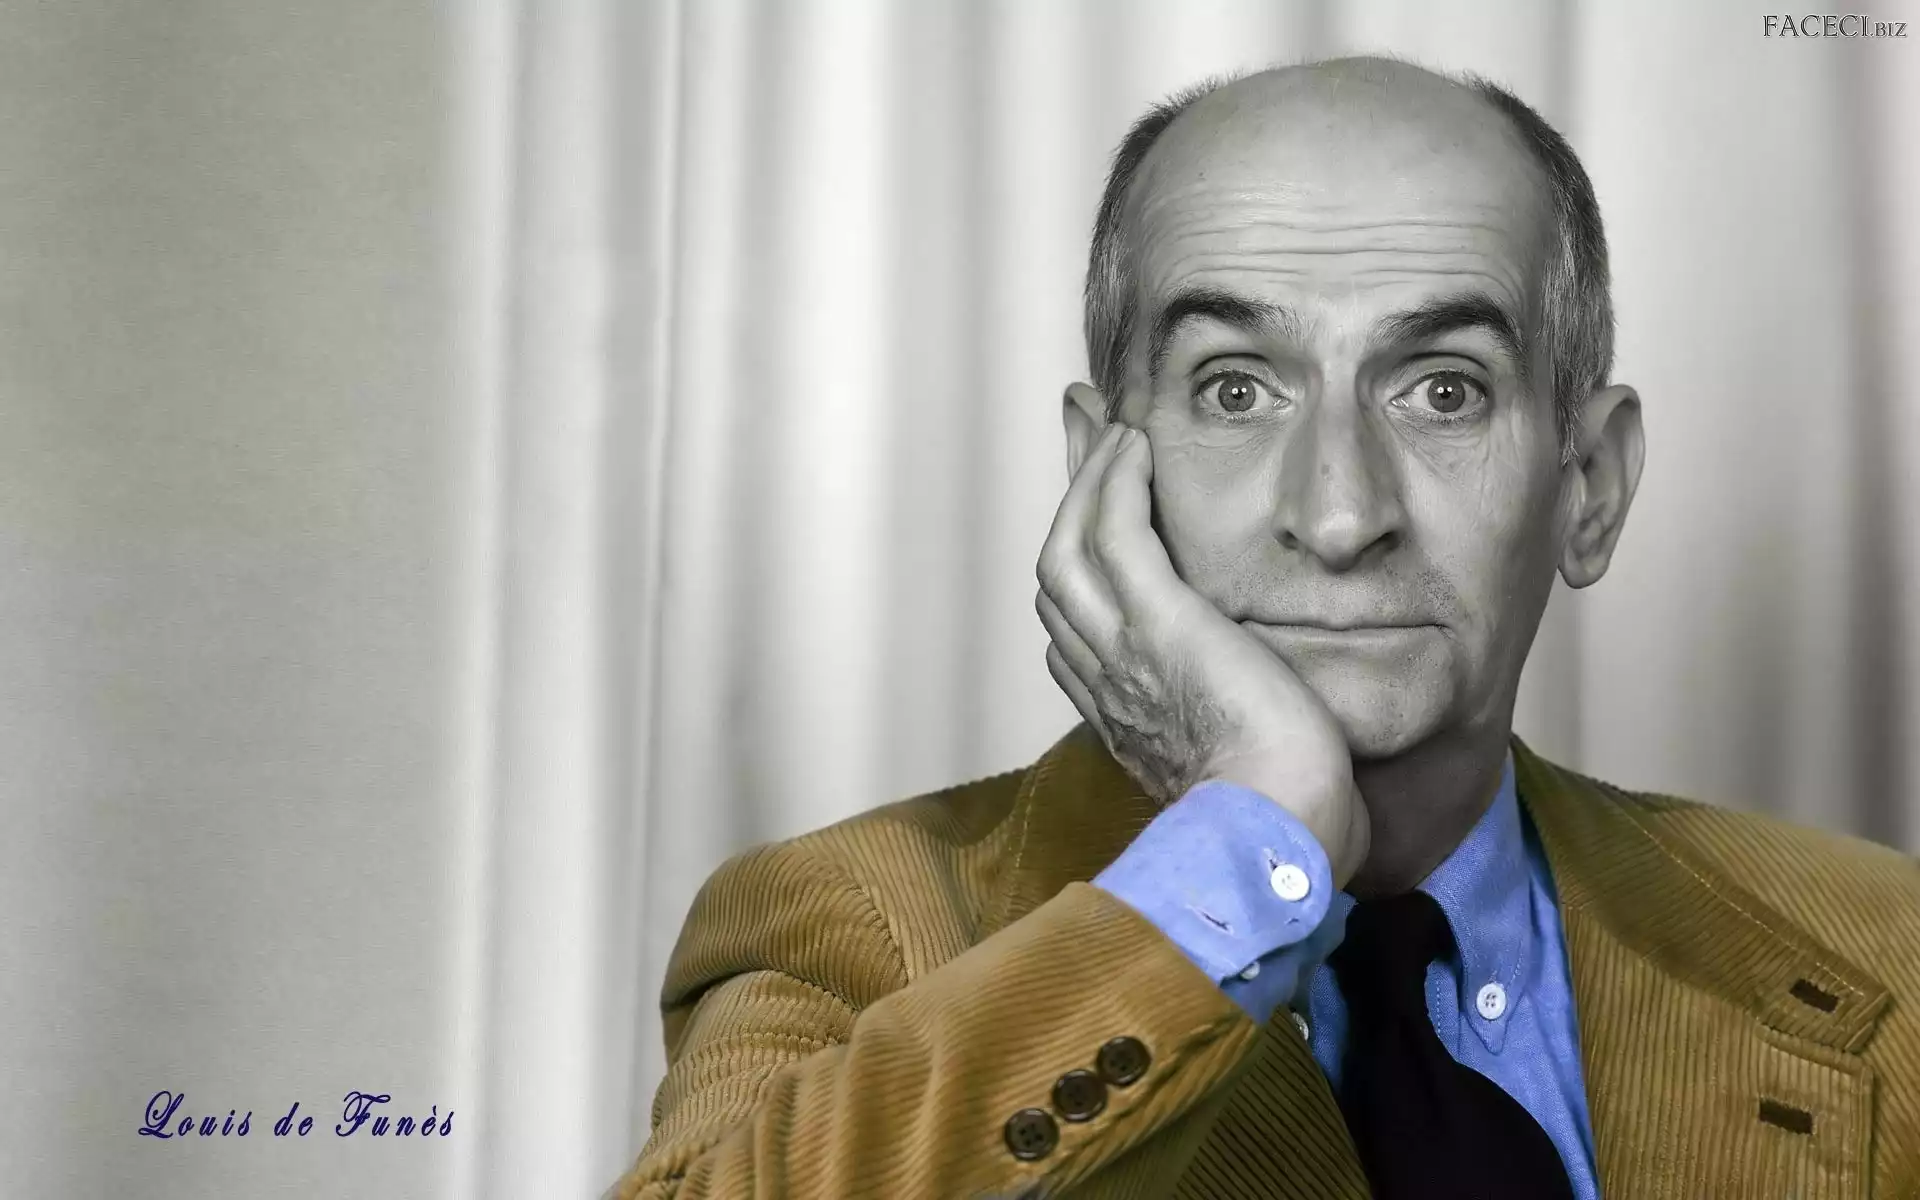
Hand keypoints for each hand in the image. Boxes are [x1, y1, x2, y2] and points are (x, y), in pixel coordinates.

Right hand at [1036, 422, 1370, 886]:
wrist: (1281, 833)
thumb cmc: (1286, 818)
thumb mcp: (1252, 765)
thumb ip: (1247, 730)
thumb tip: (1284, 723)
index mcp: (1126, 715)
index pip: (1080, 625)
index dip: (1084, 563)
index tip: (1100, 519)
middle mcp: (1106, 680)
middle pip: (1059, 573)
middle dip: (1069, 499)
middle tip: (1085, 438)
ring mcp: (1123, 650)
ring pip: (1070, 545)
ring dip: (1087, 477)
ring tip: (1110, 424)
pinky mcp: (1157, 623)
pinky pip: (1113, 533)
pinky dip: (1115, 482)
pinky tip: (1135, 443)